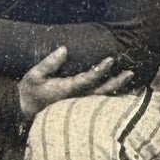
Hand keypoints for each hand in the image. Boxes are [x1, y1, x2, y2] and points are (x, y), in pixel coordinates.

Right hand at [17, 46, 132, 122]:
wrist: (27, 110)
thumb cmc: (31, 90)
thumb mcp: (34, 75)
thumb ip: (49, 63)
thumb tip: (64, 49)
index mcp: (66, 90)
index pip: (87, 80)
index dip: (100, 70)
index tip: (111, 59)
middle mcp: (77, 99)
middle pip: (101, 92)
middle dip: (116, 82)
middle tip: (130, 72)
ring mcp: (80, 105)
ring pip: (103, 98)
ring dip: (119, 89)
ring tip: (132, 78)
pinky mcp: (82, 107)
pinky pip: (101, 102)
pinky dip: (115, 96)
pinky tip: (128, 90)